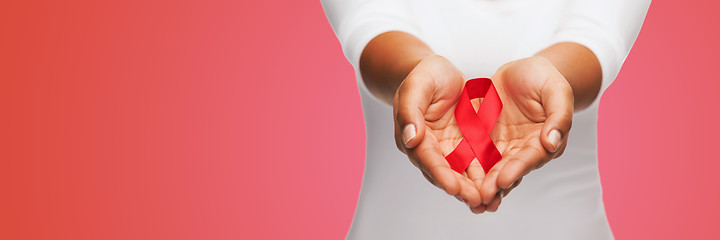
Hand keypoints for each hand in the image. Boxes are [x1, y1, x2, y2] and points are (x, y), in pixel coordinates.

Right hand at [393, 55, 488, 211]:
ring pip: (462, 173)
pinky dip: (487, 175)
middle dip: (460, 189)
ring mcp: (449, 148)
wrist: (440, 71)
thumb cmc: (424, 75)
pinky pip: (477, 163)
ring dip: (474, 188)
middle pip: (445, 172)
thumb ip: (410, 111)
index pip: (427, 159)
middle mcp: (430, 148)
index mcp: (414, 136)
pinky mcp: (466, 145)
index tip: (453, 187)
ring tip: (490, 202)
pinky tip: (501, 186)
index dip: (440, 174)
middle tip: (477, 201)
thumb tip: (410, 138)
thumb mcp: (416, 86)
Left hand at [476, 56, 573, 211]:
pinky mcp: (485, 140)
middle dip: (495, 185)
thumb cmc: (544, 77)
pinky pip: (474, 155)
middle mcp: (523, 149)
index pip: (530, 158)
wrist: (522, 70)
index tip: (504, 180)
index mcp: (544, 140)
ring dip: (481, 185)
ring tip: (469, 200)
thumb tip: (552, 143)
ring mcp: (503, 146)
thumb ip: (559, 115)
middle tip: (481, 197)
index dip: (517, 169)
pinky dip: (466, 170)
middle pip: (508, 169)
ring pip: (490, 169)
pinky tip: (455, 181)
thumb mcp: (556, 90)